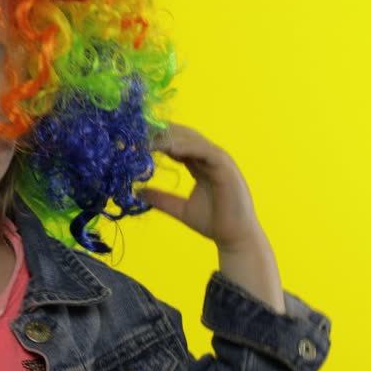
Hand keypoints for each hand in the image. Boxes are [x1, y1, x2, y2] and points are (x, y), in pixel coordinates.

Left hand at [137, 122, 264, 251]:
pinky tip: (171, 148)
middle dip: (162, 133)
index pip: (178, 144)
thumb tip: (138, 193)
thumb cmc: (213, 222)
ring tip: (149, 139)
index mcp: (200, 164)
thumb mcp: (180, 209)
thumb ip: (161, 199)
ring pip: (193, 140)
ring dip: (171, 138)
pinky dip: (188, 147)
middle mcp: (210, 158)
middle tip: (139, 132)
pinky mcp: (226, 168)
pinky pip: (206, 151)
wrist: (234, 238)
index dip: (159, 140)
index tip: (136, 140)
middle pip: (184, 136)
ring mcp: (219, 161)